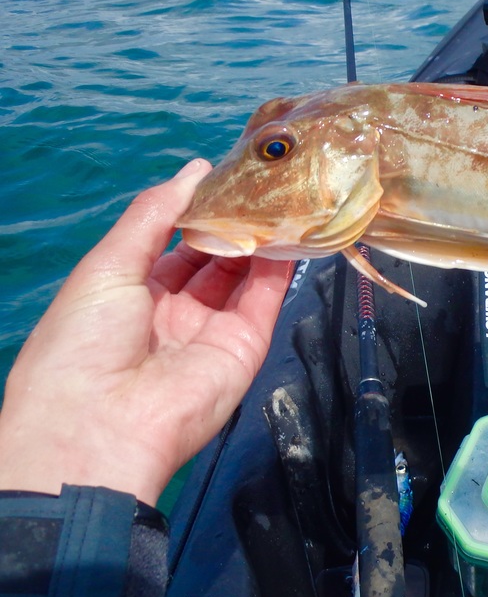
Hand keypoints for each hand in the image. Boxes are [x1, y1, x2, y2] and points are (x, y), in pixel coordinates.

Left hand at [0, 159, 293, 505]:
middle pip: (212, 256)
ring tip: (283, 191)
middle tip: (262, 177)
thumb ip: (154, 215)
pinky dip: (280, 265)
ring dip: (261, 236)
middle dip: (233, 218)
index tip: (225, 172)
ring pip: (243, 273)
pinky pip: (265, 298)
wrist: (102, 427)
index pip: (172, 242)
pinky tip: (293, 226)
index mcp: (130, 292)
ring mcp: (212, 329)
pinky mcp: (245, 347)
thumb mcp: (107, 265)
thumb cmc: (85, 340)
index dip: (196, 208)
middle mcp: (174, 310)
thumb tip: (195, 169)